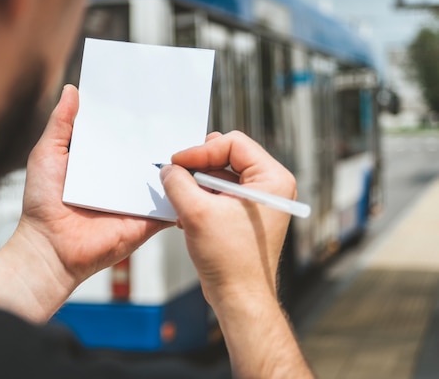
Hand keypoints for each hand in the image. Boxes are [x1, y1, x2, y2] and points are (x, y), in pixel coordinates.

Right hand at [160, 131, 295, 307]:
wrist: (239, 298)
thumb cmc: (230, 260)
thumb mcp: (196, 212)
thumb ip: (178, 182)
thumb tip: (168, 170)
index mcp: (272, 179)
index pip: (233, 143)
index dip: (200, 150)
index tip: (176, 163)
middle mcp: (270, 186)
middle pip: (227, 156)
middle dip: (198, 166)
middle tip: (176, 175)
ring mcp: (259, 201)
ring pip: (220, 175)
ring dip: (197, 185)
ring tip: (181, 200)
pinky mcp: (246, 214)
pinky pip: (220, 193)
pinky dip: (201, 199)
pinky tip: (188, 216)